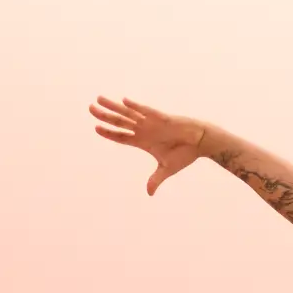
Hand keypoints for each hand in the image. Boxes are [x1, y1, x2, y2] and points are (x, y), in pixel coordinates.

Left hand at [89, 96, 207, 194]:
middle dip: (105, 115)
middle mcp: (144, 130)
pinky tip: (124, 101)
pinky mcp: (162, 118)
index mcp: (143, 141)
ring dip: (114, 106)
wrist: (202, 143)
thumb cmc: (185, 153)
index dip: (109, 133)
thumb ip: (156, 179)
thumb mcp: (167, 169)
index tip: (96, 128)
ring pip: (128, 113)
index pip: (121, 137)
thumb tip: (149, 193)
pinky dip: (136, 107)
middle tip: (90, 109)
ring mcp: (152, 123)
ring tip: (99, 99)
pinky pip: (146, 111)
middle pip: (120, 122)